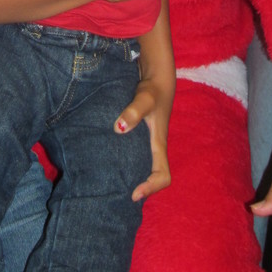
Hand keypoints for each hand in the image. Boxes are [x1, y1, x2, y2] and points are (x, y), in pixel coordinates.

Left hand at [115, 70, 174, 202]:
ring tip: (110, 184)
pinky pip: (135, 156)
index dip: (151, 188)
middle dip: (139, 189)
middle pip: (152, 177)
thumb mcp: (144, 98)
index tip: (133, 194)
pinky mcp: (140, 134)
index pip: (162, 176)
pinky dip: (126, 163)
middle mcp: (155, 147)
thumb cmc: (153, 89)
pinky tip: (108, 161)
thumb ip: (134, 111)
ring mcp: (148, 142)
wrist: (157, 76)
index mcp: (159, 144)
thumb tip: (120, 128)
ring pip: (144, 167)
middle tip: (116, 196)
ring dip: (132, 177)